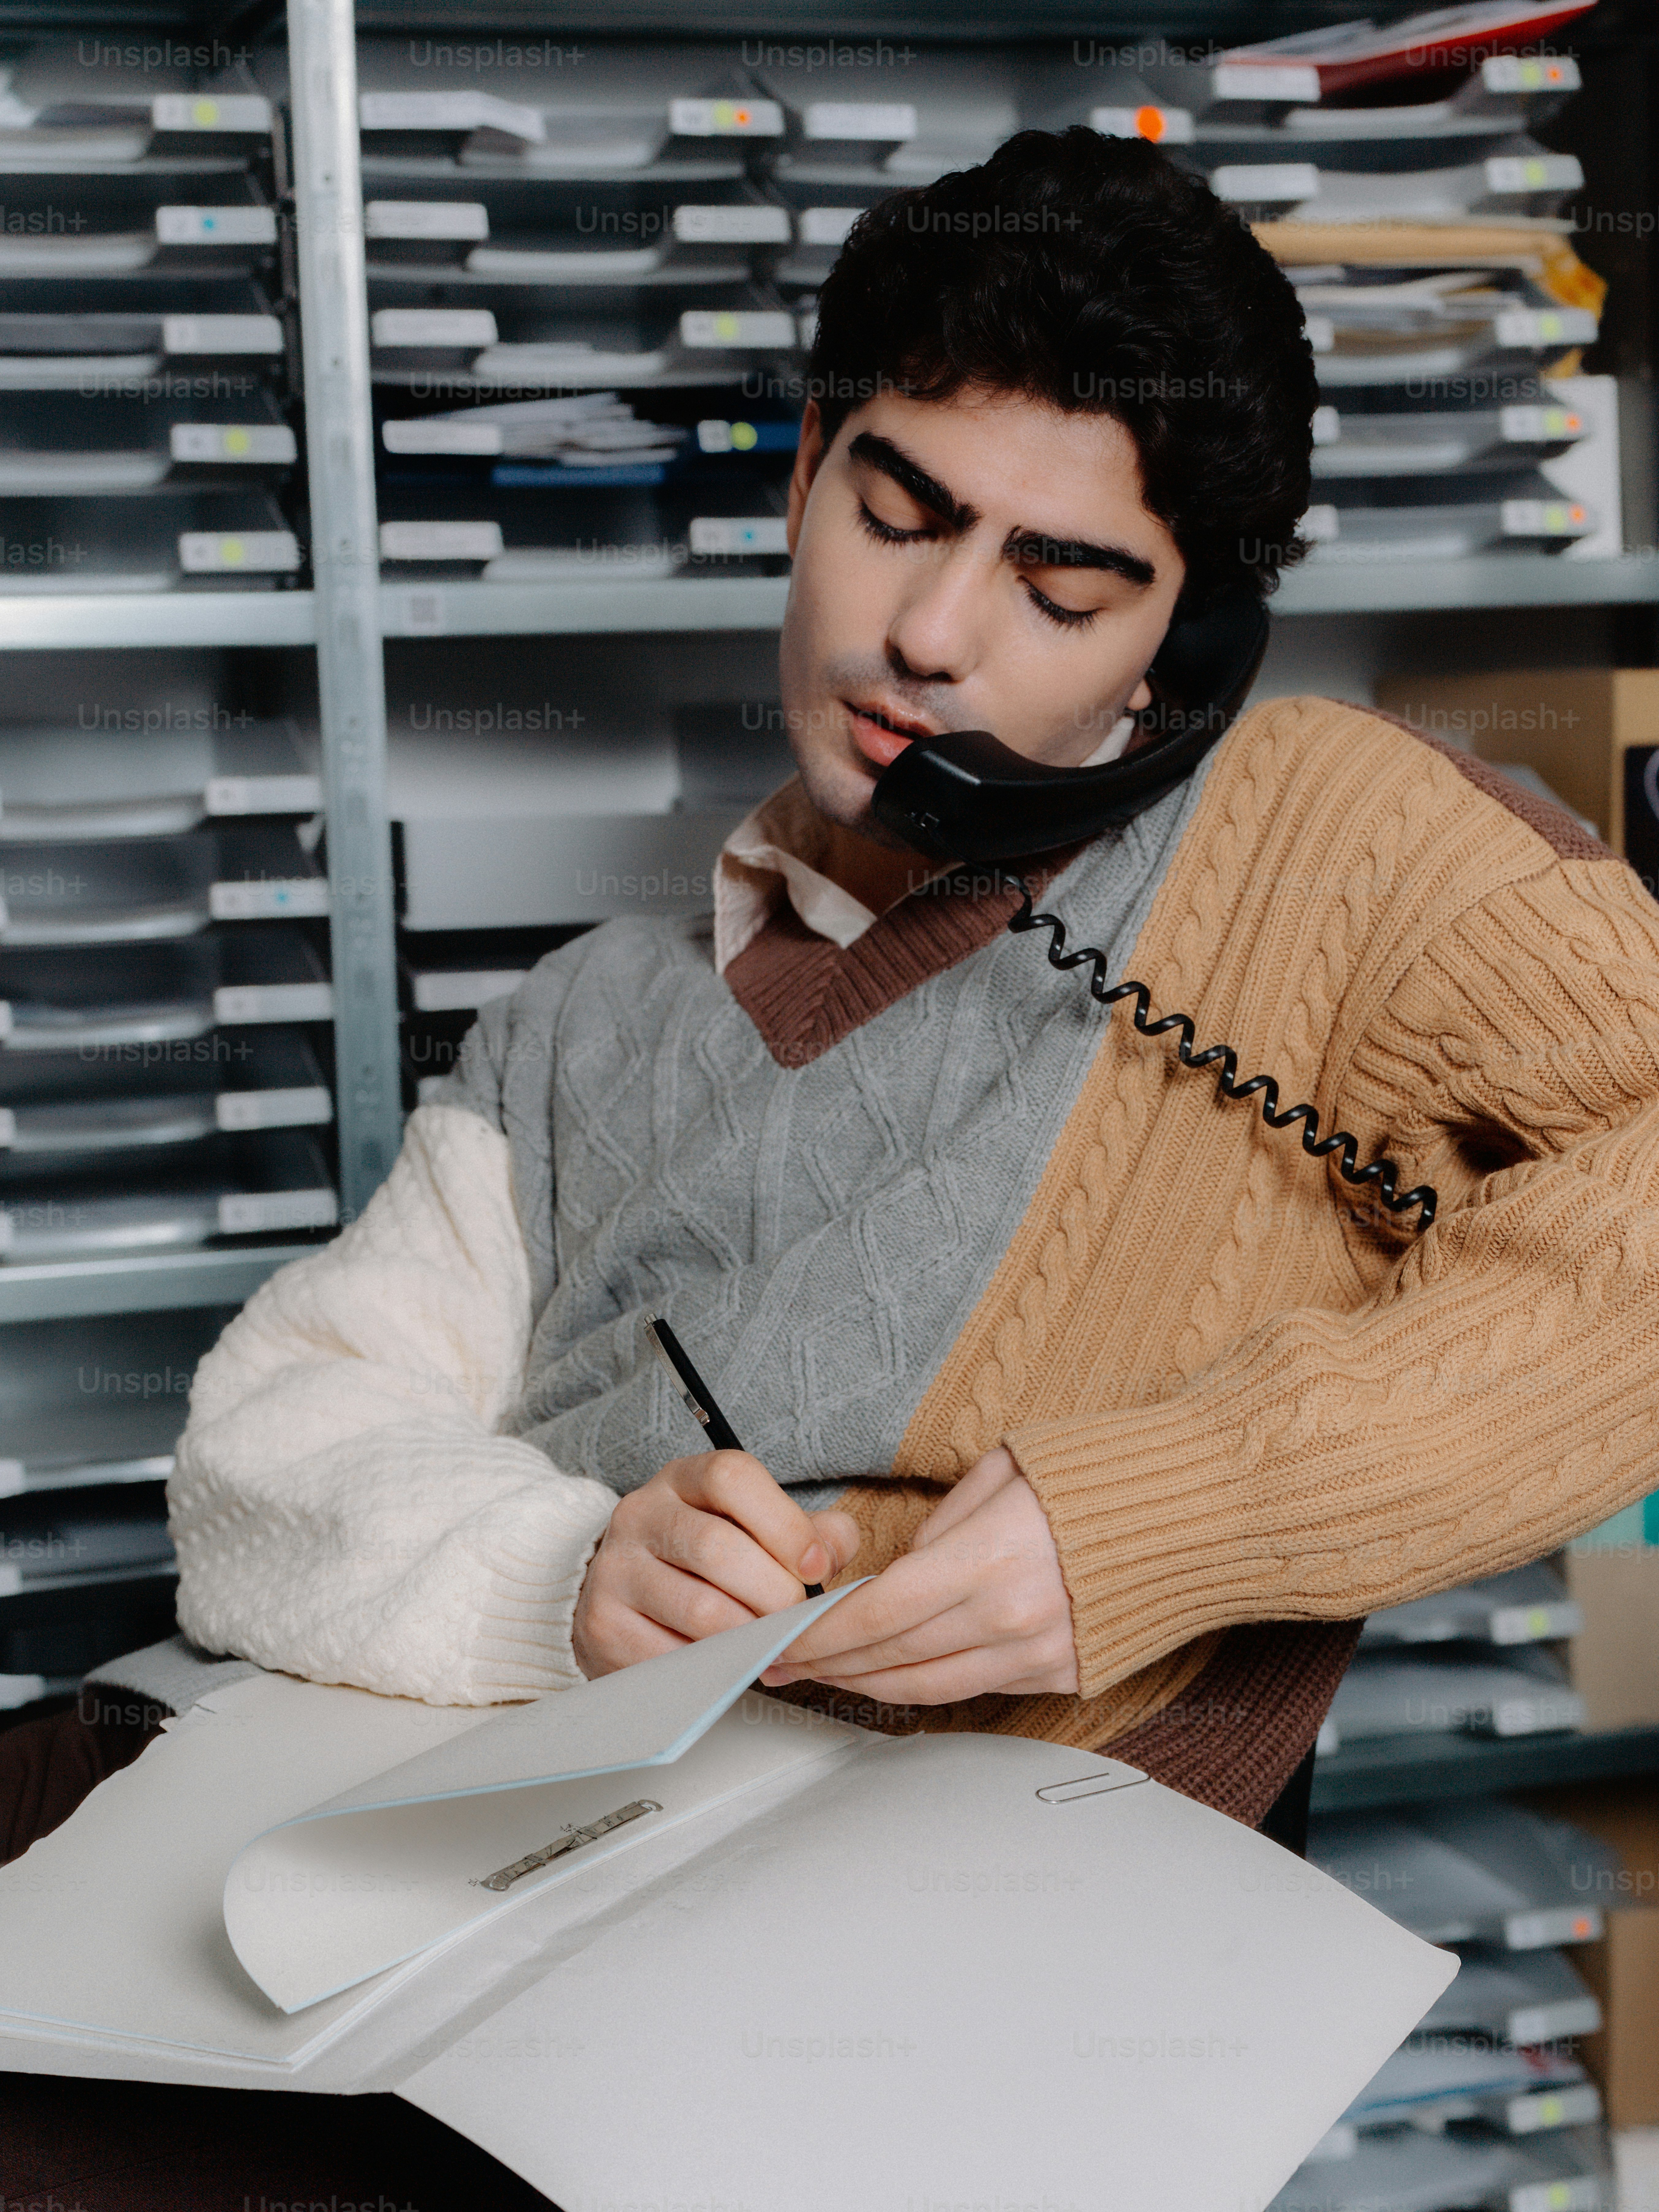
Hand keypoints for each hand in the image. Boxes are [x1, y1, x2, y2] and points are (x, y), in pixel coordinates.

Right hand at [572, 1449, 859, 1678]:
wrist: (624, 1596)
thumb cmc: (706, 1563)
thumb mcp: (755, 1530)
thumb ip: (809, 1533)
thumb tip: (833, 1550)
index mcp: (683, 1479)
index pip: (731, 1477)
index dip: (784, 1523)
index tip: (816, 1566)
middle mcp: (641, 1514)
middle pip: (716, 1547)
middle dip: (774, 1593)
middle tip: (796, 1618)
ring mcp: (616, 1569)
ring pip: (699, 1609)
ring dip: (750, 1636)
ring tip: (768, 1643)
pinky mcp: (605, 1624)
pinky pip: (673, 1654)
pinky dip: (714, 1667)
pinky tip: (728, 1661)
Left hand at [759, 1446, 1077, 1702]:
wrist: (1195, 1510)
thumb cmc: (1103, 1475)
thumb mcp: (1004, 1470)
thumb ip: (943, 1522)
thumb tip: (905, 1563)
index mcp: (990, 1559)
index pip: (880, 1613)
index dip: (823, 1634)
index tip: (783, 1640)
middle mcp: (1012, 1618)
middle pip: (894, 1657)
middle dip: (831, 1664)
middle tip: (786, 1661)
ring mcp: (1039, 1654)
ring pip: (929, 1687)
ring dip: (870, 1683)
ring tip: (829, 1674)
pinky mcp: (1062, 1674)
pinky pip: (977, 1688)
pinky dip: (928, 1683)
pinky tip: (897, 1671)